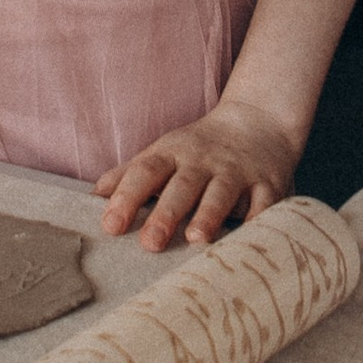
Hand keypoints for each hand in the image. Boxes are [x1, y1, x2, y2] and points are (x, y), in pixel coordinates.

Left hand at [97, 95, 305, 250]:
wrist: (259, 120)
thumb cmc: (200, 147)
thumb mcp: (164, 152)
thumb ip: (130, 174)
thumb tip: (95, 196)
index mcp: (173, 154)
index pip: (146, 171)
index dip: (127, 196)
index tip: (110, 225)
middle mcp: (204, 161)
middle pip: (182, 185)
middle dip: (166, 212)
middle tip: (150, 243)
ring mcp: (237, 171)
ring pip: (222, 192)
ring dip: (209, 214)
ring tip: (196, 237)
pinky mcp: (267, 182)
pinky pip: (263, 202)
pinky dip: (257, 220)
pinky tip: (247, 240)